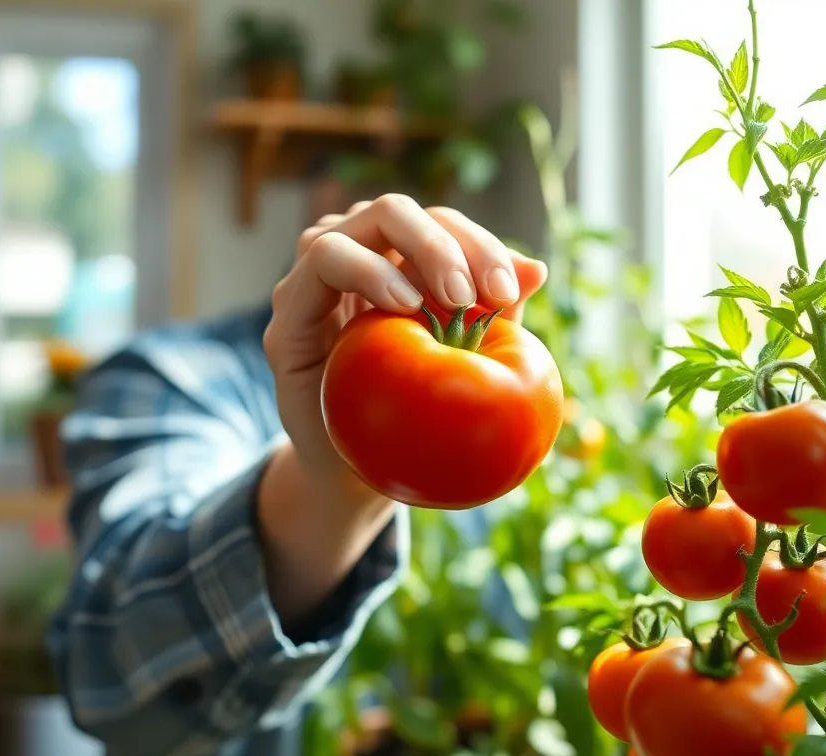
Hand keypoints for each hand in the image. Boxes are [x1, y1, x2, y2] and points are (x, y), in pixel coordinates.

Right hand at [264, 194, 548, 503]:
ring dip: (414, 251)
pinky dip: (368, 272)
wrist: (355, 474)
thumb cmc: (414, 412)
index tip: (511, 290)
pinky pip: (322, 262)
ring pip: (356, 223)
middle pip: (396, 212)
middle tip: (488, 293)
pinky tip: (404, 306)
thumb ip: (494, 311)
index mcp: (392, 259)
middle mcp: (350, 257)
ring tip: (454, 300)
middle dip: (450, 243)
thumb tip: (537, 267)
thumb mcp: (466, 358)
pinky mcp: (288, 315)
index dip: (479, 245)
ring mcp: (311, 281)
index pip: (438, 224)